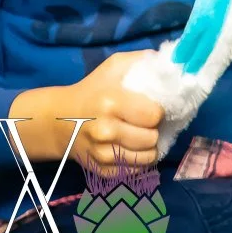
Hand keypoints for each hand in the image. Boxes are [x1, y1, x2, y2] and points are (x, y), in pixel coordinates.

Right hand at [62, 50, 164, 171]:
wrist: (58, 120)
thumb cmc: (93, 90)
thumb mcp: (114, 67)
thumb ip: (143, 60)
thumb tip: (173, 61)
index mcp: (110, 103)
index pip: (154, 115)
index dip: (158, 112)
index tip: (152, 108)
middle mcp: (105, 131)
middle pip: (151, 138)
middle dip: (153, 130)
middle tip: (145, 124)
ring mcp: (101, 154)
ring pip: (147, 158)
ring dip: (149, 147)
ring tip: (141, 136)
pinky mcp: (100, 171)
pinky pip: (135, 171)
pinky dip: (139, 162)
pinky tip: (133, 149)